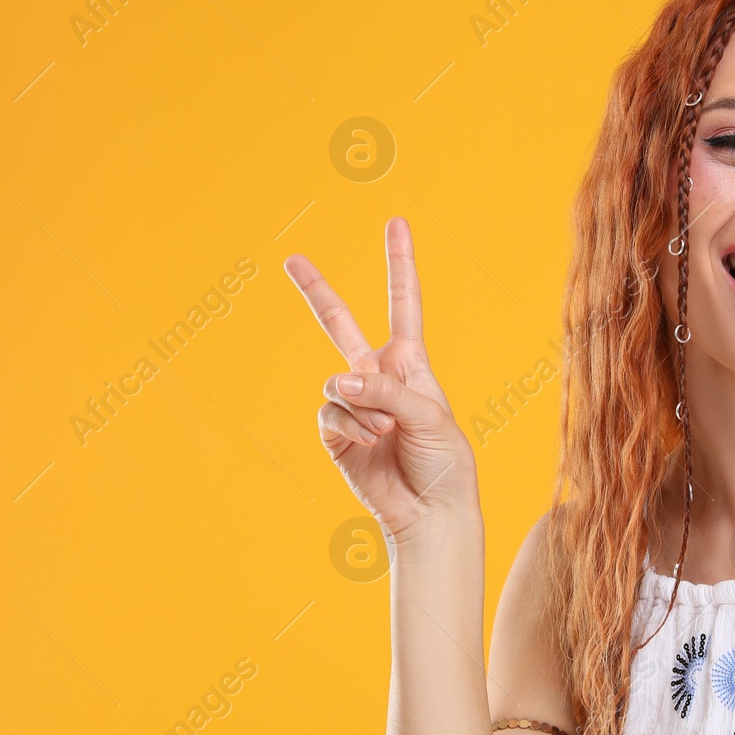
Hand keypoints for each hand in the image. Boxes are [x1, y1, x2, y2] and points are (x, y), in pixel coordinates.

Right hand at [285, 216, 477, 542]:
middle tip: (291, 257)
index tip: (396, 222)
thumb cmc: (444, 461)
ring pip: (337, 383)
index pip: (403, 302)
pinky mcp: (336, 434)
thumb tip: (340, 380)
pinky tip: (369, 443)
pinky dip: (350, 428)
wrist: (431, 512)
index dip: (399, 263)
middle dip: (316, 290)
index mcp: (410, 363)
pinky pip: (331, 415)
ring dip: (361, 405)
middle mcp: (377, 376)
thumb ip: (386, 390)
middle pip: (340, 323)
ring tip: (384, 432)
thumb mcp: (429, 414)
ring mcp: (354, 404)